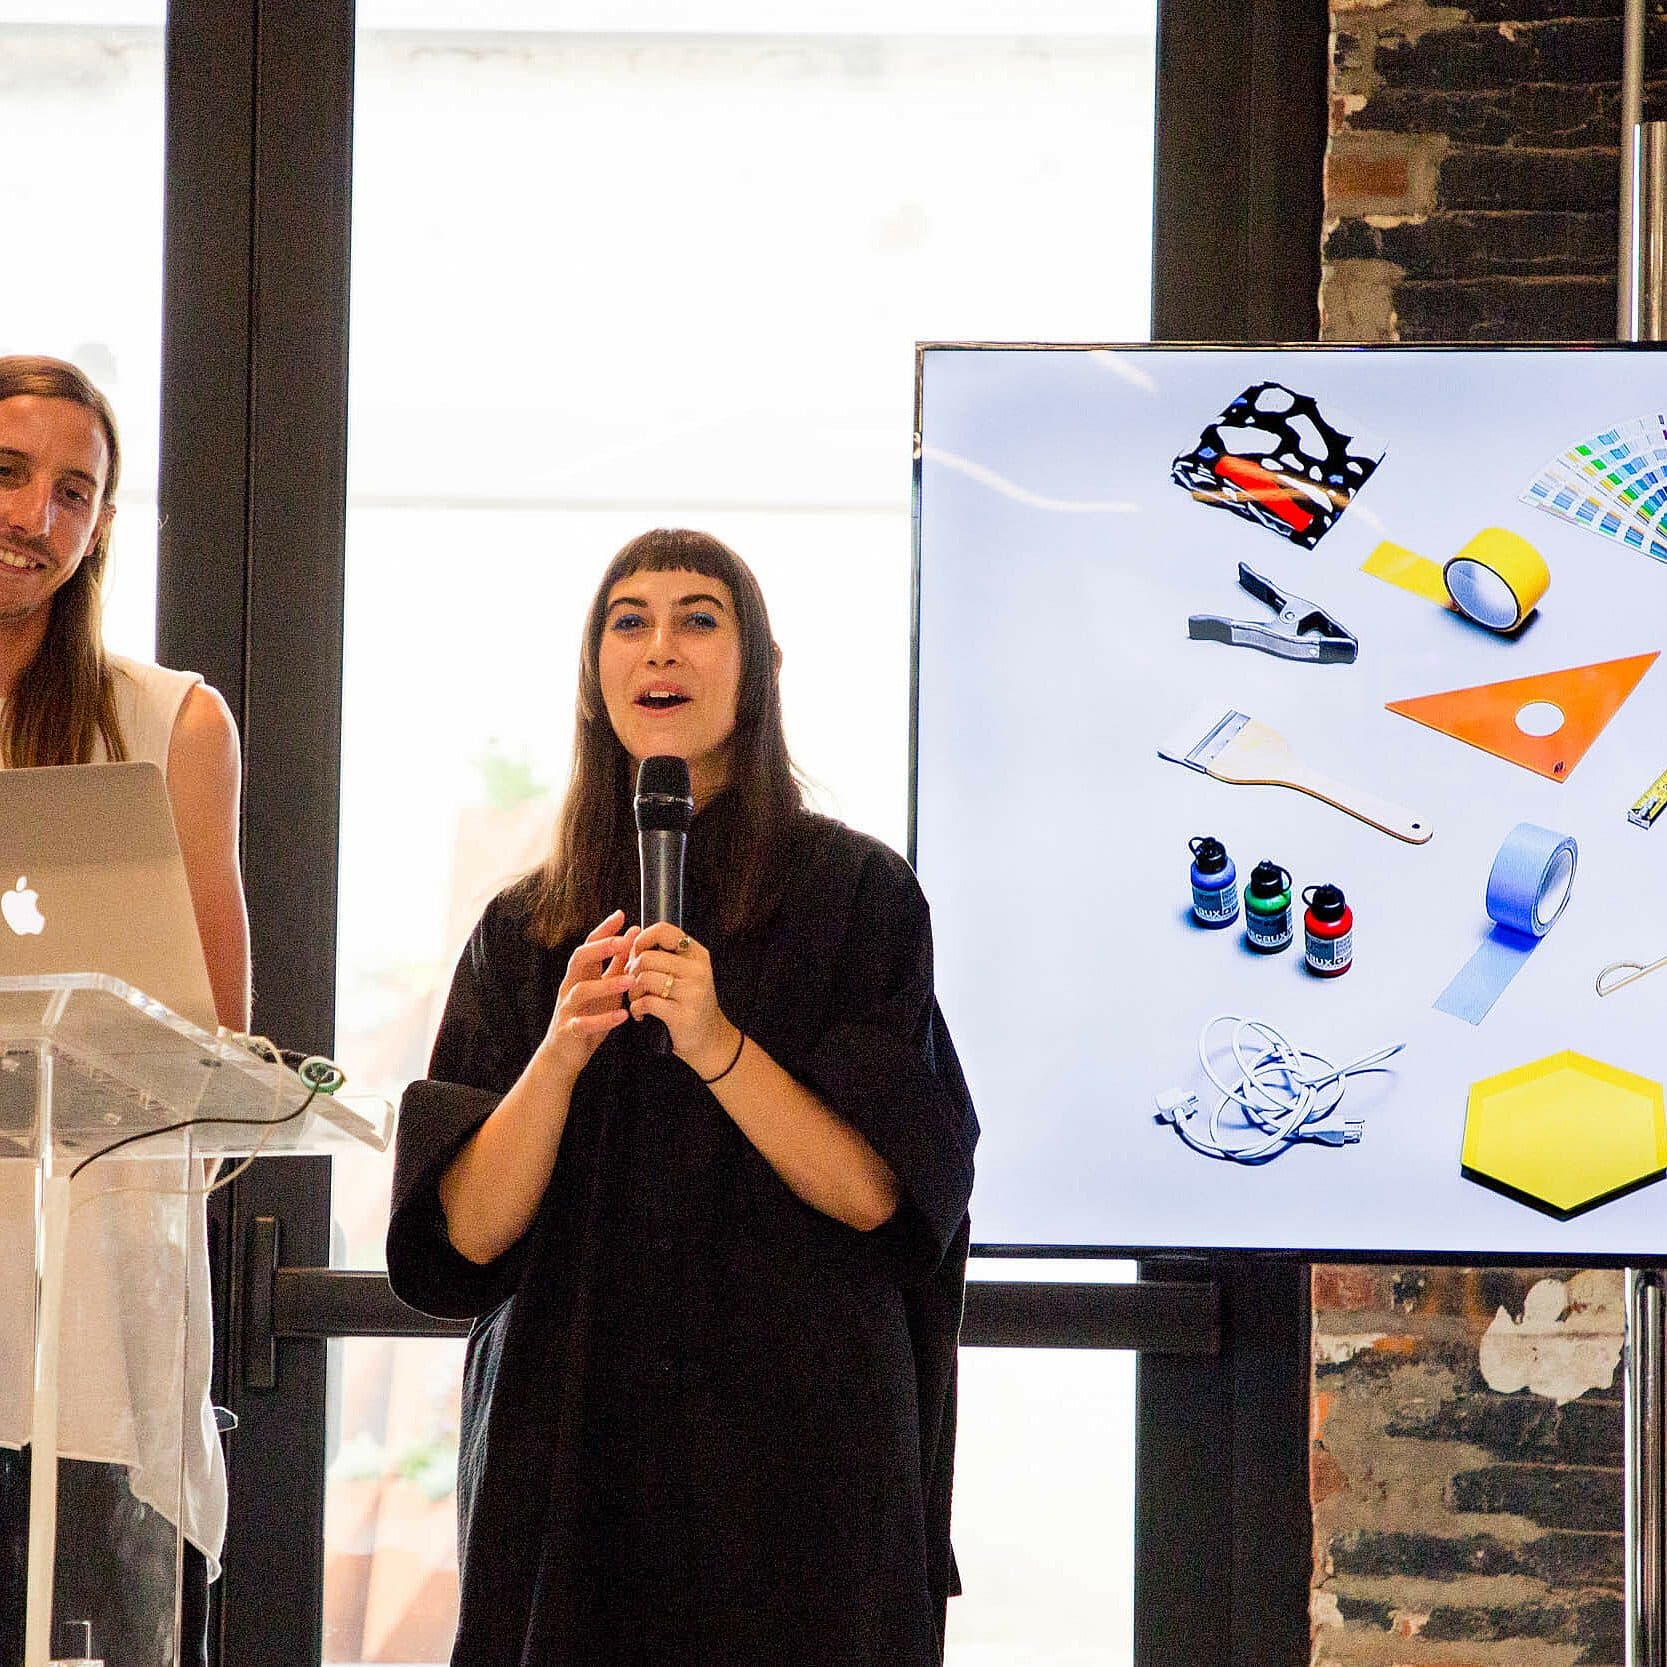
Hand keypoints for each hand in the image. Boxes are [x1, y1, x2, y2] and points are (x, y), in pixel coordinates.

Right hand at [538, 910, 636, 1081]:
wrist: (563, 1055)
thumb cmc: (588, 1017)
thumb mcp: (604, 988)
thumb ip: (617, 963)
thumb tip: (632, 934)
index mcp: (579, 975)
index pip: (588, 945)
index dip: (603, 930)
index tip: (621, 915)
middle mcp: (570, 987)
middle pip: (579, 959)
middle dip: (601, 948)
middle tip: (625, 941)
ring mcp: (567, 1009)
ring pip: (581, 991)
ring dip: (607, 984)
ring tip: (631, 981)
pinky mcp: (569, 1031)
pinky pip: (584, 1024)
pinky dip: (603, 1020)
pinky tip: (623, 1016)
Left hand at [627, 923, 738, 1077]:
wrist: (710, 1039)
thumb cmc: (691, 1003)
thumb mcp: (687, 973)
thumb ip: (665, 956)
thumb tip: (631, 941)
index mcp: (697, 954)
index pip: (663, 931)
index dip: (642, 940)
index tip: (636, 955)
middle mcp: (697, 970)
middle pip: (647, 957)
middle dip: (632, 971)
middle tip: (634, 984)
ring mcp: (692, 992)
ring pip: (644, 978)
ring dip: (632, 991)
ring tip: (638, 999)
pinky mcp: (682, 1014)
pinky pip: (645, 1002)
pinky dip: (636, 1008)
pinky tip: (641, 1013)